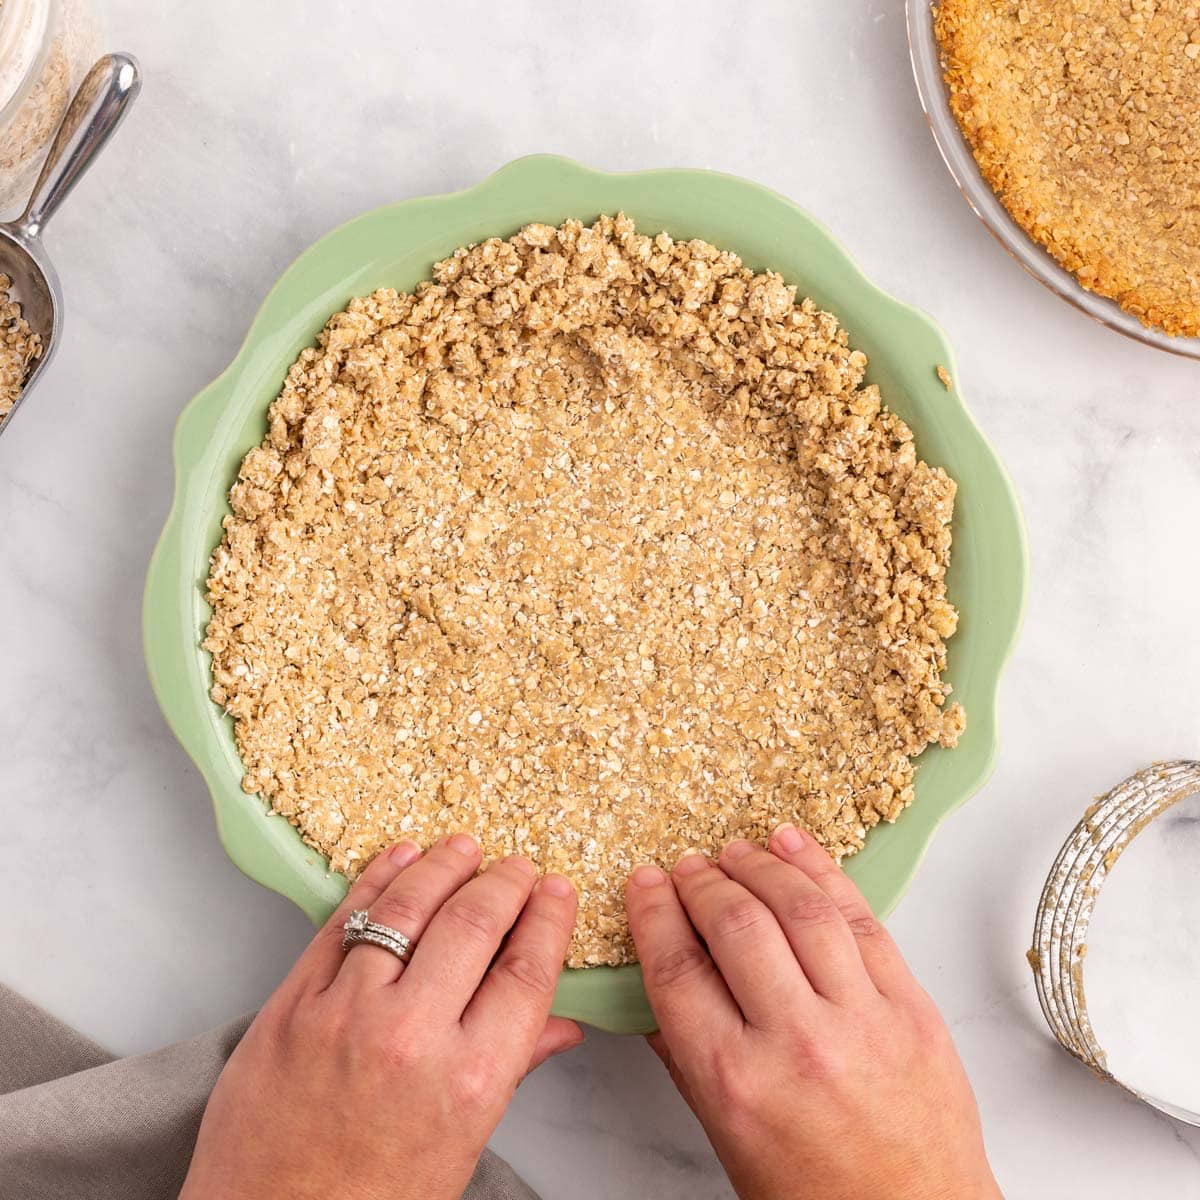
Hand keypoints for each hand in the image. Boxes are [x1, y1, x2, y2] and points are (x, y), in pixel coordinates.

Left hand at [181, 835, 581, 1199]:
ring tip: (463, 847)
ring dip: (442, 866)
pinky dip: (375, 880)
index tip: (557, 891)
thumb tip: (562, 1025)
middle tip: (517, 866)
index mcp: (469, 1081)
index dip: (548, 920)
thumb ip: (511, 1070)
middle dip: (504, 883)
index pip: (526, 972)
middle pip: (473, 925)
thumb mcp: (460, 1147)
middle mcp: (412, 1037)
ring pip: (406, 908)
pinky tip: (398, 857)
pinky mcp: (292, 1003)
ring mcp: (345, 1013)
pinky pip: (342, 922)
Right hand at [625, 825, 1001, 1199]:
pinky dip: (825, 872)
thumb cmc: (815, 1194)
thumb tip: (654, 988)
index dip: (654, 912)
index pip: (678, 968)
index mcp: (736, 1081)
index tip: (645, 885)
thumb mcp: (725, 1136)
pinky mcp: (912, 1007)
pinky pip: (862, 919)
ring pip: (800, 909)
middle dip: (702, 883)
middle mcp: (797, 1042)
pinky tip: (795, 847)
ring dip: (760, 866)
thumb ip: (686, 1056)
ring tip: (736, 851)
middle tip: (689, 867)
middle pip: (735, 926)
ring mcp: (862, 1019)